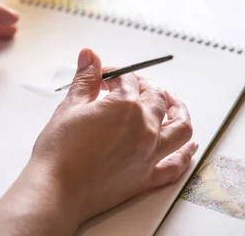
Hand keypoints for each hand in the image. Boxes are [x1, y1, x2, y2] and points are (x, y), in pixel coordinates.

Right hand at [31, 48, 195, 222]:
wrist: (55, 189)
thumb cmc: (59, 150)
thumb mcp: (70, 107)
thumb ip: (85, 79)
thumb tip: (90, 55)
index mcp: (125, 106)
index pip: (127, 79)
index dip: (114, 73)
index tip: (102, 77)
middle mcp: (145, 128)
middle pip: (156, 97)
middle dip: (143, 85)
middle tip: (129, 86)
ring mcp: (150, 154)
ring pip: (180, 128)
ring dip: (179, 111)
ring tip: (172, 104)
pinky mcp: (147, 178)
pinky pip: (176, 165)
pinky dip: (185, 154)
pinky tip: (189, 147)